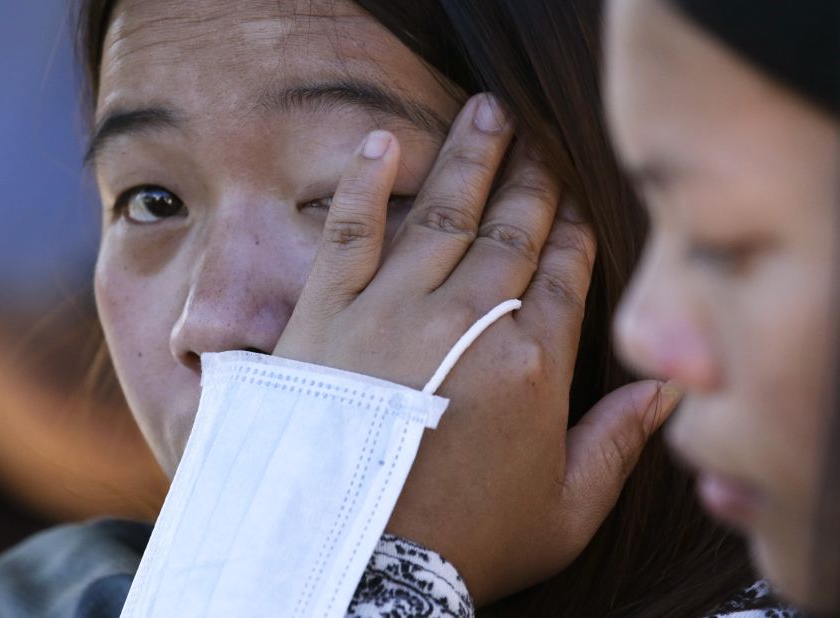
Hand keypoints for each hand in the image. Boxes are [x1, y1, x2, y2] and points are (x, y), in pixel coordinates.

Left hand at [274, 94, 680, 604]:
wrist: (356, 564)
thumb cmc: (466, 544)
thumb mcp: (564, 511)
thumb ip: (617, 443)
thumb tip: (663, 390)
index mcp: (531, 363)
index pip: (562, 274)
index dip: (572, 232)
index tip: (575, 202)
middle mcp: (466, 320)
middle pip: (510, 232)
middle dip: (532, 182)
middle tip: (542, 140)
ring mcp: (392, 309)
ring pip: (442, 214)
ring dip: (470, 159)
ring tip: (488, 112)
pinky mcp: (327, 313)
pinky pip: (350, 230)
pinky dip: (366, 182)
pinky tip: (386, 142)